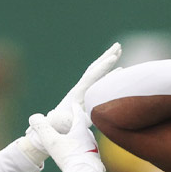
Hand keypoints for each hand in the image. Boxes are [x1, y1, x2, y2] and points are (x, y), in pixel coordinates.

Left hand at [18, 43, 122, 163]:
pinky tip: (118, 70)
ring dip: (107, 61)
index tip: (113, 58)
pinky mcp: (86, 94)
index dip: (103, 67)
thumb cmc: (59, 126)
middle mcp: (80, 88)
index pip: (91, 76)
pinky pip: (99, 80)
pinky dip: (109, 73)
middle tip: (118, 45)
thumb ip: (72, 119)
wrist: (51, 126)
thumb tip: (80, 118)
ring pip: (97, 72)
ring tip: (118, 51)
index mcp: (78, 93)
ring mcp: (83, 90)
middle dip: (106, 57)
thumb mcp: (66, 124)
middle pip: (94, 68)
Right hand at [26, 107, 100, 171]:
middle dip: (77, 124)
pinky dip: (82, 152)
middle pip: (84, 128)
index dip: (75, 108)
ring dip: (81, 139)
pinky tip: (79, 158)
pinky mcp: (95, 163)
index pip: (78, 114)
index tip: (74, 104)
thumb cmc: (68, 156)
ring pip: (87, 141)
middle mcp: (90, 139)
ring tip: (74, 141)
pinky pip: (88, 154)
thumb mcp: (52, 141)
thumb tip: (34, 117)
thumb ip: (42, 128)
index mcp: (81, 130)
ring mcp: (94, 152)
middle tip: (72, 122)